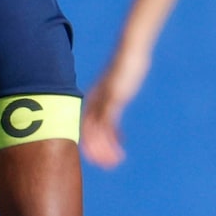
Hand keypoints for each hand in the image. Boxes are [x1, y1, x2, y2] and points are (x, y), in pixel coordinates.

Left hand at [78, 53, 144, 168]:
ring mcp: (102, 100)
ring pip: (95, 132)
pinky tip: (118, 150)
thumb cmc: (127, 67)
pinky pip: (107, 124)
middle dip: (94, 151)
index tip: (98, 155)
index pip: (84, 126)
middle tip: (104, 165)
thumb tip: (115, 106)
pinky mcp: (113, 99)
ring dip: (103, 151)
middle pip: (86, 132)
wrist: (131, 50)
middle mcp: (94, 101)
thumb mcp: (118, 86)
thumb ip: (114, 99)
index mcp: (93, 99)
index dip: (90, 143)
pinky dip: (110, 140)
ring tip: (113, 164)